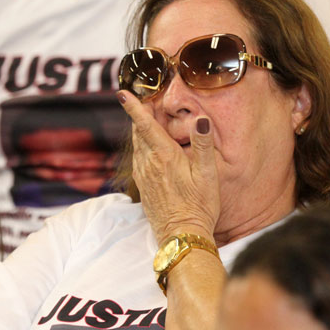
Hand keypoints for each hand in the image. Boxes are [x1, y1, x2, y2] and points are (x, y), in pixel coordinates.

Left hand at [118, 90, 219, 243]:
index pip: (144, 125)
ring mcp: (143, 176)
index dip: (133, 107)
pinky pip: (139, 159)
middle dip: (140, 114)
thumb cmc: (199, 206)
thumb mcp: (208, 174)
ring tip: (148, 119)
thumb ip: (202, 145)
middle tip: (146, 99)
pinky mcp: (143, 187)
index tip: (122, 93)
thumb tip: (200, 120)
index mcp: (164, 157)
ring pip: (137, 145)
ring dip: (140, 131)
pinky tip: (151, 148)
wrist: (181, 236)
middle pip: (138, 132)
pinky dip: (142, 147)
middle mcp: (149, 164)